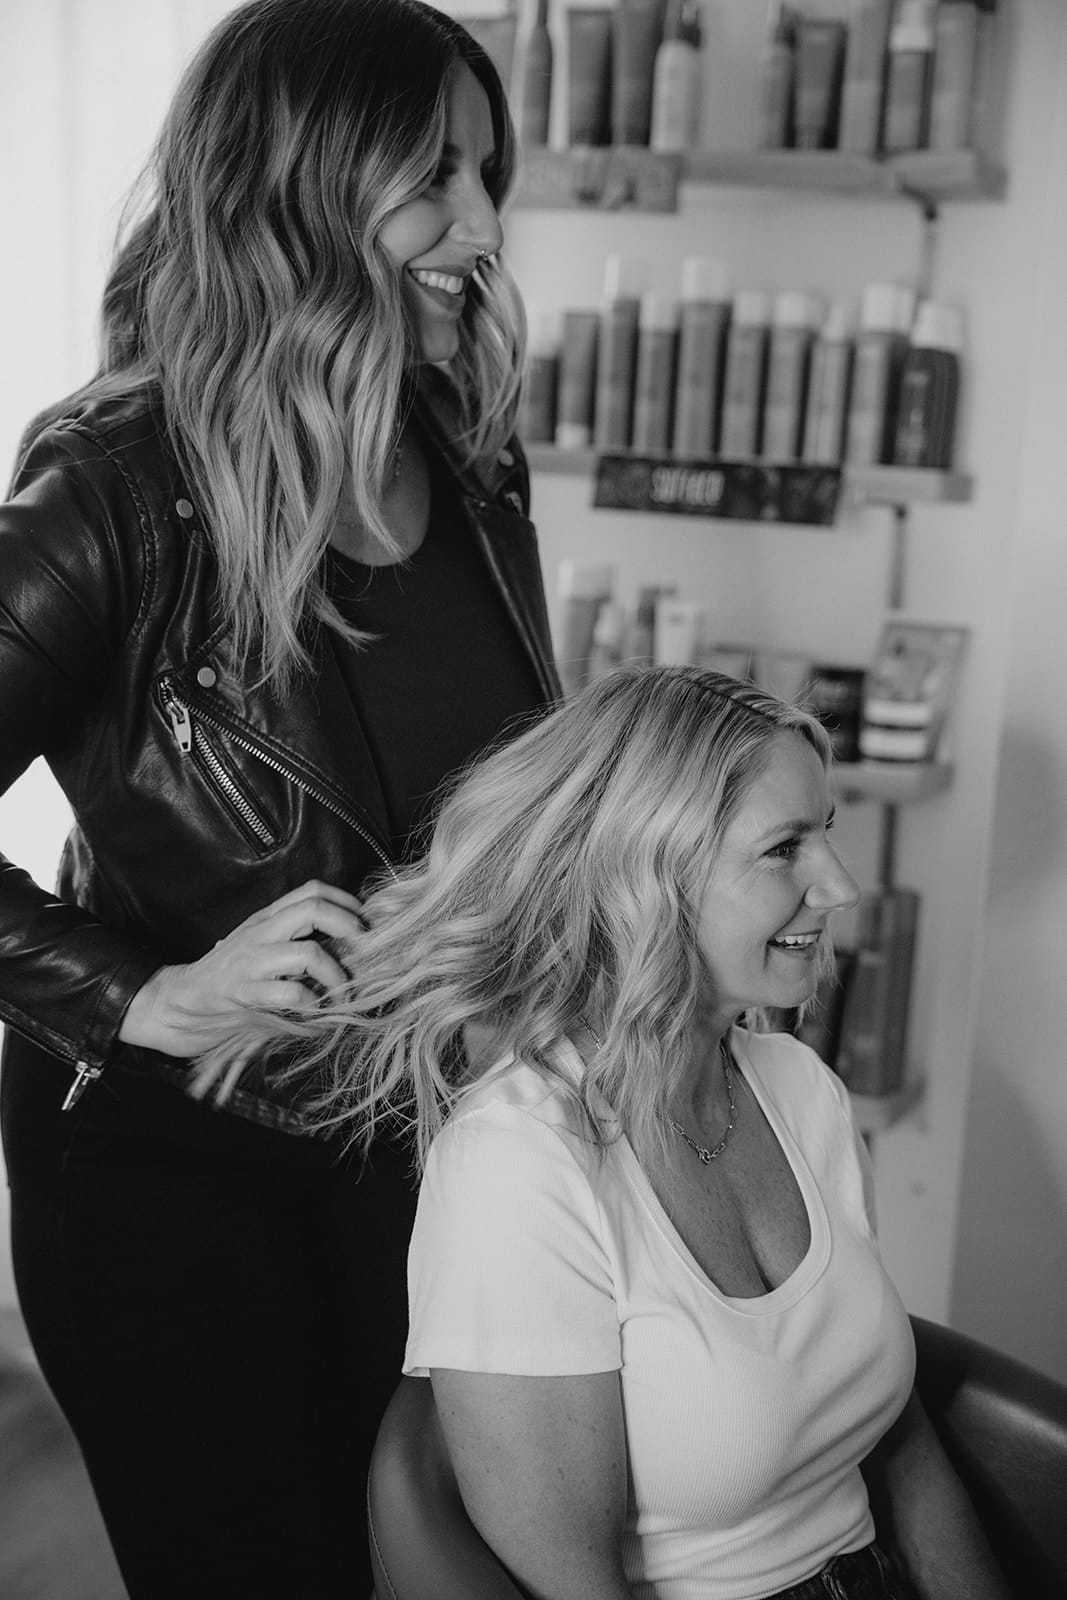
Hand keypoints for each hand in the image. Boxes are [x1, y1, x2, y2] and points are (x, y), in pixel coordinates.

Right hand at [118, 879, 366, 1058]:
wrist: (181, 1000)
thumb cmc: (229, 974)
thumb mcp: (260, 942)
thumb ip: (292, 934)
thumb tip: (346, 937)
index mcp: (266, 917)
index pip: (311, 890)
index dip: (345, 900)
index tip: (363, 921)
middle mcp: (260, 932)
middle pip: (313, 909)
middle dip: (348, 926)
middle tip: (364, 948)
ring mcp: (252, 962)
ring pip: (307, 953)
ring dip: (335, 975)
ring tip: (342, 991)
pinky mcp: (246, 994)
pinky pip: (290, 995)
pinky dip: (312, 1004)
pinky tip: (315, 1010)